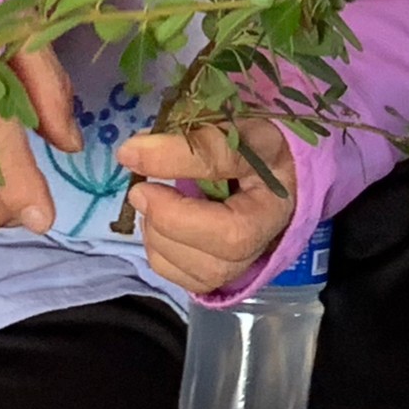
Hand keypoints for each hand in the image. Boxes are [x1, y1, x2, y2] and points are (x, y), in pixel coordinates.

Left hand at [118, 120, 298, 293]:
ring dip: (163, 238)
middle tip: (140, 190)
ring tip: (153, 206)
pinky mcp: (228, 276)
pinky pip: (190, 282)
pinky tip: (162, 228)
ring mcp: (252, 257)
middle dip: (171, 218)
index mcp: (275, 167)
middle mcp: (273, 223)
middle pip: (230, 239)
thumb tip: (132, 152)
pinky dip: (164, 256)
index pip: (230, 161)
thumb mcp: (223, 126)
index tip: (132, 151)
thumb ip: (187, 136)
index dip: (178, 158)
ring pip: (207, 268)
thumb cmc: (243, 146)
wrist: (266, 174)